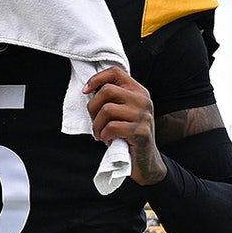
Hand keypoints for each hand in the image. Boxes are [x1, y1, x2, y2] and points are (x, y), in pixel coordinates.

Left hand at [84, 66, 167, 185]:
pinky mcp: (141, 131)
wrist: (146, 160)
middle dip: (92, 108)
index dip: (96, 79)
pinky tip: (108, 141)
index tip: (85, 92)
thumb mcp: (124, 112)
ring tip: (100, 134)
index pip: (115, 72)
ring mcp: (144, 115)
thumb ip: (113, 99)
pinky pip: (111, 127)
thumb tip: (88, 90)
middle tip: (94, 123)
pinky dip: (104, 136)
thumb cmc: (128, 135)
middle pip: (106, 91)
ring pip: (106, 110)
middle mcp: (143, 100)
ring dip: (97, 126)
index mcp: (139, 91)